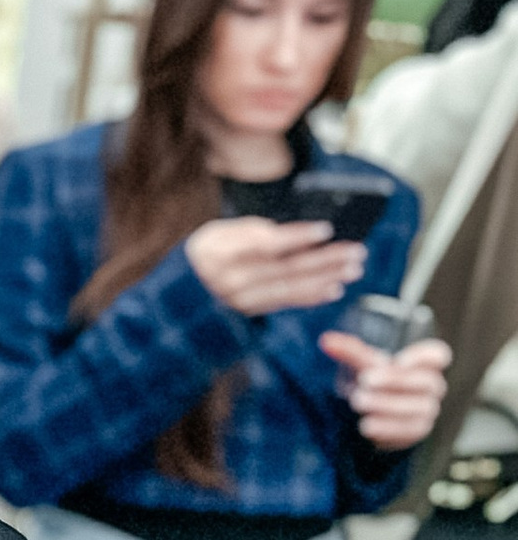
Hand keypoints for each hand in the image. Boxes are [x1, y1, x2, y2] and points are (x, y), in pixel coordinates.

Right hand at [185, 215, 365, 315]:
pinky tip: (335, 288)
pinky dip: (313, 296)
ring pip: (292, 287)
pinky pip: (286, 303)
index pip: (265, 245)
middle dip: (326, 258)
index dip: (296, 237)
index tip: (326, 229)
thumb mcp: (219, 231)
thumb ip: (252, 230)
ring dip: (327, 277)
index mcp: (222, 252)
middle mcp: (232, 280)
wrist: (183, 289)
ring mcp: (242, 299)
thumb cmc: (209, 250)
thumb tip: (293, 232)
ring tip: (354, 267)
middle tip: (356, 250)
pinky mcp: (252, 311)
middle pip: (287, 268)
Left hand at [322, 330, 450, 451]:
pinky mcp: (418, 431)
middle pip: (427, 382)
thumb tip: (325, 340)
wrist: (375, 412)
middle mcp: (432, 387)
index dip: (424, 357)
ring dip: (387, 405)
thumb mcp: (365, 364)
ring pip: (418, 408)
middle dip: (395, 381)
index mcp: (424, 364)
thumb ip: (350, 351)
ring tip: (359, 402)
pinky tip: (366, 426)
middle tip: (365, 380)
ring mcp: (427, 410)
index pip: (439, 356)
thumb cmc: (375, 380)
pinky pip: (409, 431)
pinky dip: (387, 429)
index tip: (399, 359)